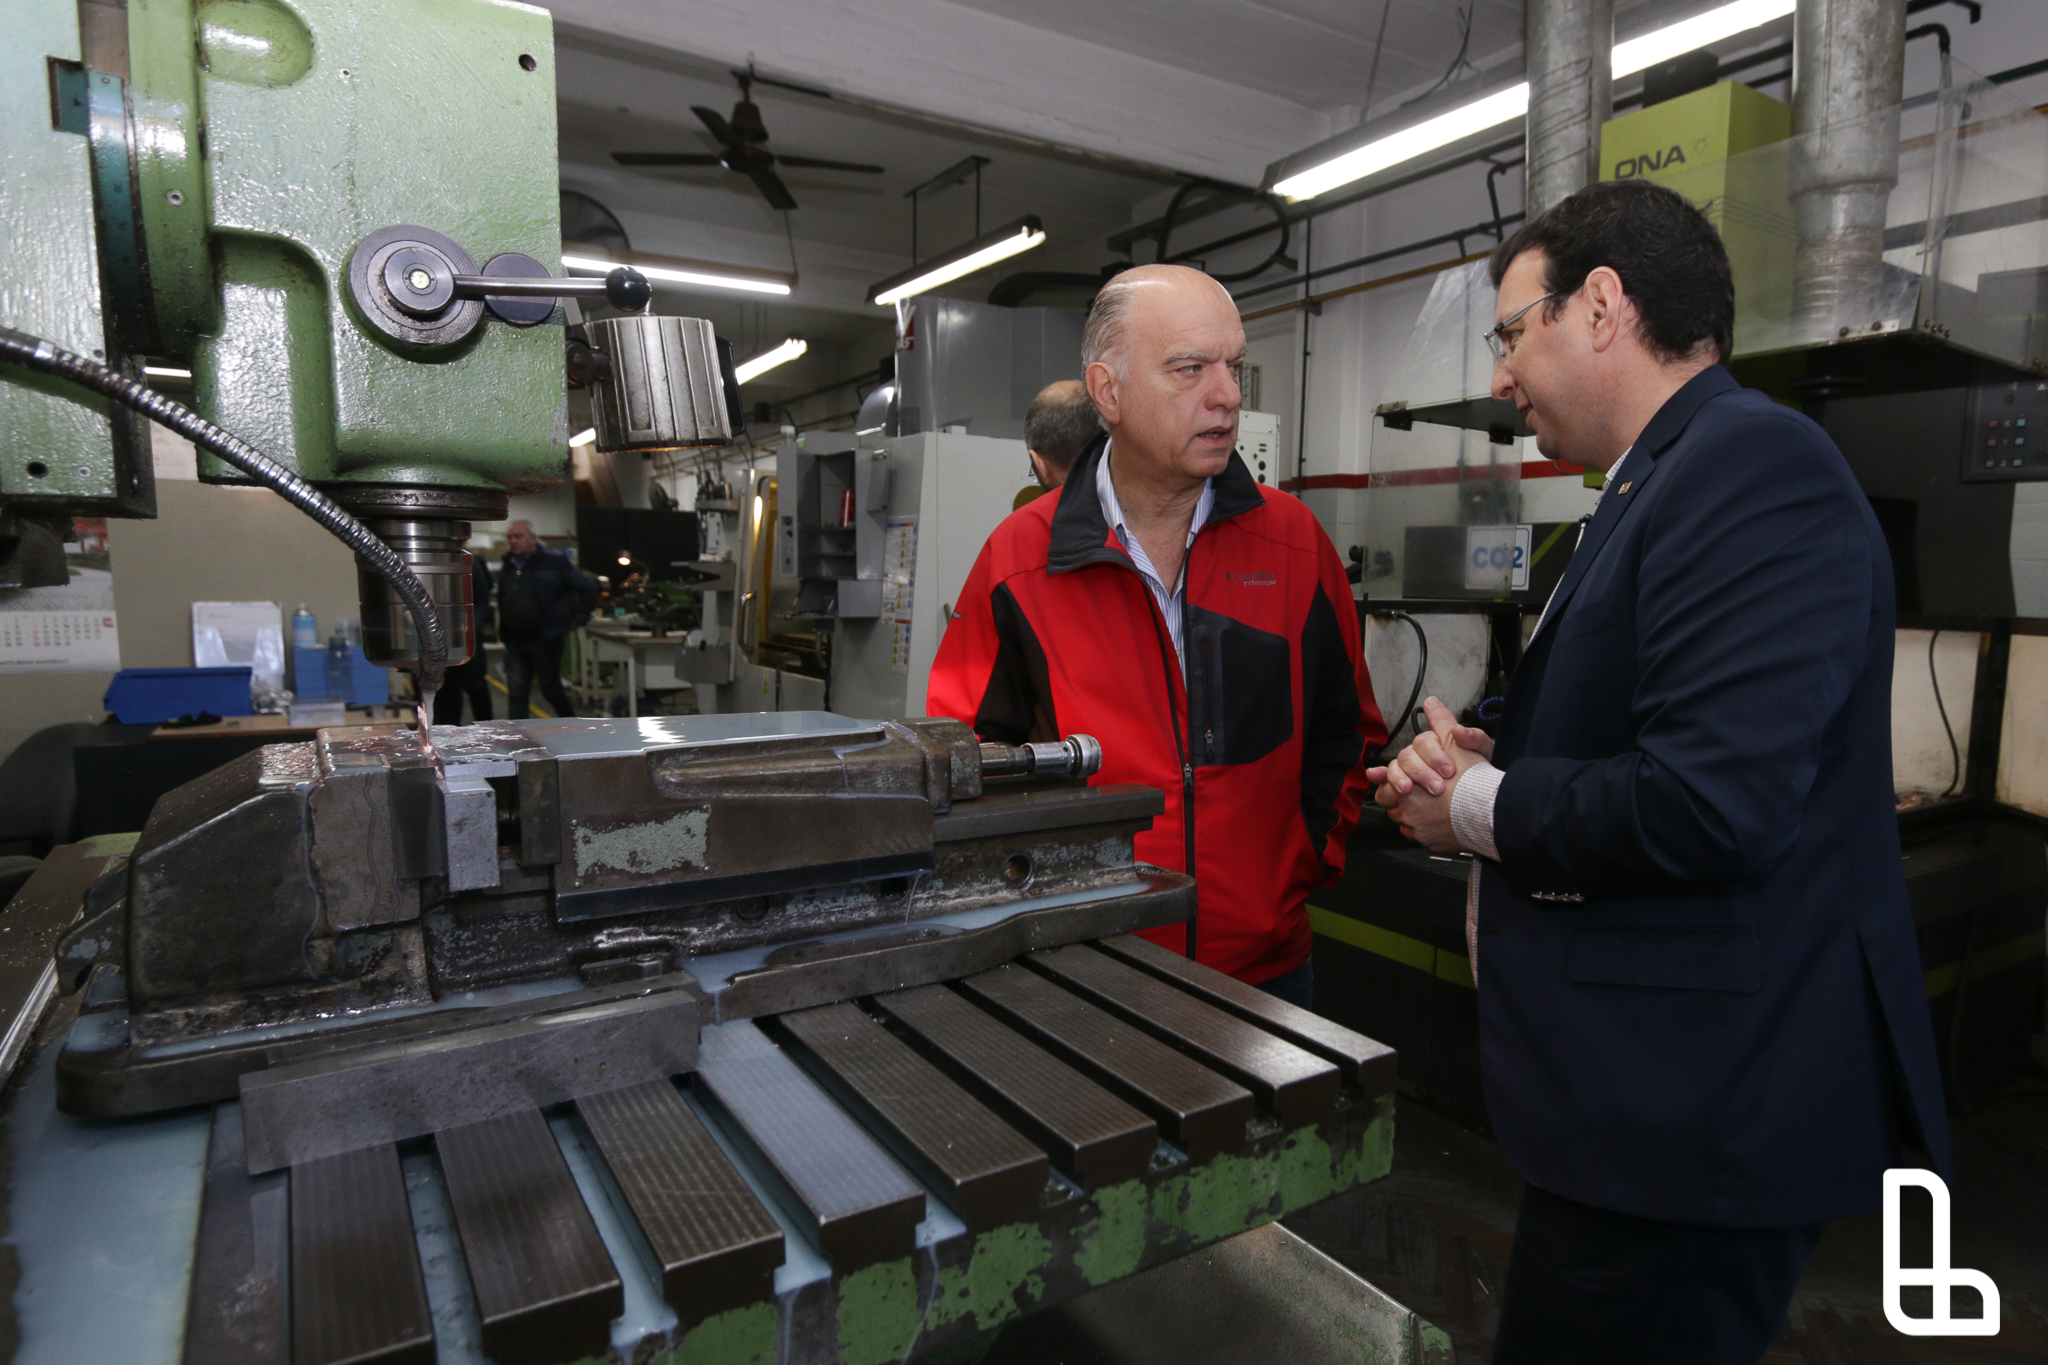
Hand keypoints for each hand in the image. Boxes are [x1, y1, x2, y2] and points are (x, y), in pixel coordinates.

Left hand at [1367, 698, 1493, 852]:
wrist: (1491, 810)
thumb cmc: (1474, 778)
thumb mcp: (1458, 742)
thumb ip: (1441, 722)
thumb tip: (1431, 703)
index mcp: (1407, 783)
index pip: (1388, 778)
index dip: (1390, 775)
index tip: (1384, 776)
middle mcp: (1408, 807)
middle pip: (1390, 800)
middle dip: (1397, 793)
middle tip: (1408, 789)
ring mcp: (1418, 827)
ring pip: (1403, 818)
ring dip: (1410, 810)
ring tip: (1426, 803)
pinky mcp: (1430, 843)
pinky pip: (1417, 835)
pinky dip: (1423, 828)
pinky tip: (1436, 820)